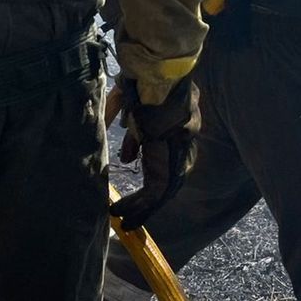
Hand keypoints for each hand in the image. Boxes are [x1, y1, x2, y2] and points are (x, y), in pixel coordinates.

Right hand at [108, 77, 199, 231]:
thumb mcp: (132, 108)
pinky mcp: (167, 166)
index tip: (131, 165)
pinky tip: (118, 212)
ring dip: (142, 207)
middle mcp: (182, 144)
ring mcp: (177, 156)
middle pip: (169, 176)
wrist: (160, 80)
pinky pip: (153, 195)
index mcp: (178, 126)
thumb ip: (128, 128)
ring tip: (124, 220)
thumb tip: (124, 152)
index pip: (167, 151)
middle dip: (151, 194)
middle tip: (134, 209)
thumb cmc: (145, 84)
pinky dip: (136, 206)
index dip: (150, 162)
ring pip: (162, 190)